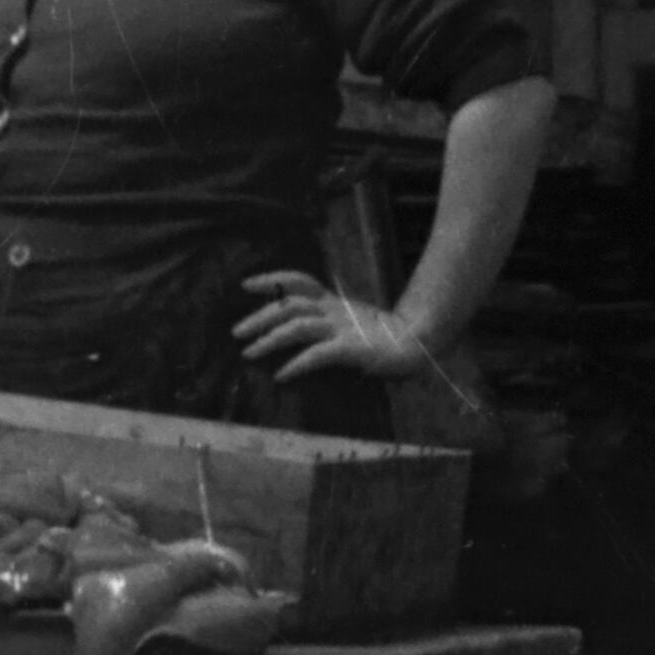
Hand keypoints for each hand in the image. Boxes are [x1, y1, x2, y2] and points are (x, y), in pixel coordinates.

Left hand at [232, 269, 430, 380]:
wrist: (419, 344)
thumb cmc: (381, 338)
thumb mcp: (349, 321)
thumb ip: (325, 322)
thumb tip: (288, 330)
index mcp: (333, 302)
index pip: (299, 282)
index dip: (272, 280)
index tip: (245, 285)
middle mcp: (335, 310)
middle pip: (290, 305)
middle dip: (260, 317)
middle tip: (236, 332)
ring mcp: (343, 328)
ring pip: (298, 326)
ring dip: (270, 339)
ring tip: (249, 353)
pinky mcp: (352, 349)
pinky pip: (318, 354)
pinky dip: (297, 364)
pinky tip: (281, 375)